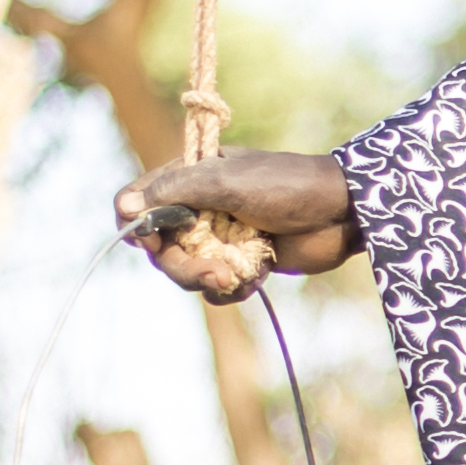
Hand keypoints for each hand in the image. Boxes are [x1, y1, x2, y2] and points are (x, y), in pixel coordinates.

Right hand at [112, 149, 359, 301]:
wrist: (343, 213)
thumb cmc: (286, 186)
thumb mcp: (225, 182)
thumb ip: (173, 192)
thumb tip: (122, 207)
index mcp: (190, 176)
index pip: (139, 201)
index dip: (138, 227)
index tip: (152, 241)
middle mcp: (199, 206)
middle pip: (161, 247)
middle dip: (182, 265)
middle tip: (212, 271)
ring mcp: (220, 235)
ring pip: (187, 270)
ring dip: (208, 279)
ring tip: (238, 275)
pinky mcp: (242, 261)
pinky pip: (217, 286)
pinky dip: (233, 288)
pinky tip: (256, 278)